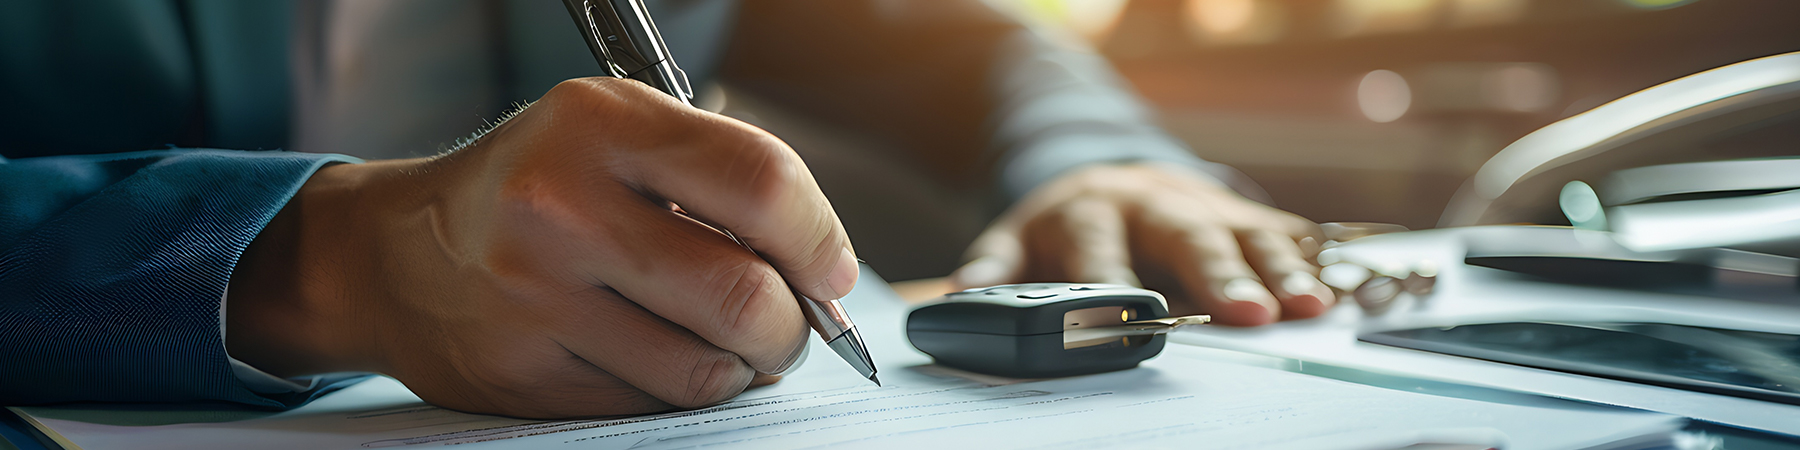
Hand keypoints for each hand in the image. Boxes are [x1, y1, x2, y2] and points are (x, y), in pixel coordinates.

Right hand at [225, 78, 858, 417]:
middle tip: (789, 325)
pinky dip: (677, 394)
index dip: (819, 238)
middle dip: (791, 327)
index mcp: (599, 126)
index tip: (831, 271)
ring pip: (703, 370)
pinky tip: (658, 358)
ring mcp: (534, 299)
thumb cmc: (538, 185)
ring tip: (724, 343)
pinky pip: (648, 408)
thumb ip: (719, 177)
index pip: (760, 182)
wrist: (395, 254)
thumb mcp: (615, 133)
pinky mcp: (521, 376)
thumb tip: (823, 270)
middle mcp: (560, 207)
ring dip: (739, 369)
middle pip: (742, 294)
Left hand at [951, 164, 1330, 325]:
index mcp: (1088, 212)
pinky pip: (1284, 233)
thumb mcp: (1016, 243)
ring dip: (1278, 270)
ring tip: (1307, 306)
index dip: (1112, 283)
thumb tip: (964, 291)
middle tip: (1249, 313)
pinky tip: (1337, 287)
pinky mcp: (1244, 215)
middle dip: (1219, 274)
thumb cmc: (1064, 231)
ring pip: (1243, 234)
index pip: (1098, 249)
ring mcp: (1203, 208)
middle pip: (1185, 237)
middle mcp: (1152, 205)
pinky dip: (1312, 260)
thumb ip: (994, 267)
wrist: (1108, 181)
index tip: (1127, 316)